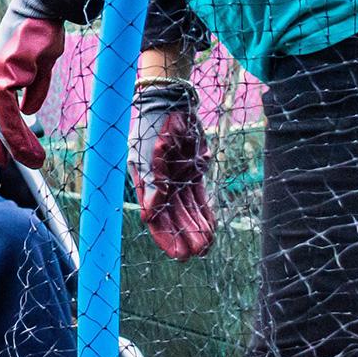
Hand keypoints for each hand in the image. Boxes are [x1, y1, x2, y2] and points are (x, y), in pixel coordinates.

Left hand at [0, 0, 65, 166]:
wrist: (42, 7)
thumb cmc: (42, 30)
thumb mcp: (41, 65)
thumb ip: (34, 88)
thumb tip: (30, 111)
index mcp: (2, 71)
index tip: (2, 152)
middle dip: (3, 143)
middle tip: (8, 165)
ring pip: (0, 117)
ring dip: (14, 142)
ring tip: (31, 161)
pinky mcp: (1, 73)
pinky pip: (6, 109)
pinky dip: (14, 129)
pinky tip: (22, 143)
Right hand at [131, 76, 215, 259]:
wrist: (171, 102)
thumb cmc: (154, 124)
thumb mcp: (149, 152)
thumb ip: (152, 181)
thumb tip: (149, 212)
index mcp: (146, 183)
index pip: (155, 217)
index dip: (165, 236)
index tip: (178, 253)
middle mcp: (160, 185)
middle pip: (172, 218)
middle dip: (183, 236)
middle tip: (194, 254)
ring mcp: (177, 180)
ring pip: (187, 211)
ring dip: (195, 228)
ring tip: (206, 248)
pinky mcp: (192, 174)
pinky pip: (198, 198)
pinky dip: (204, 214)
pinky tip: (211, 230)